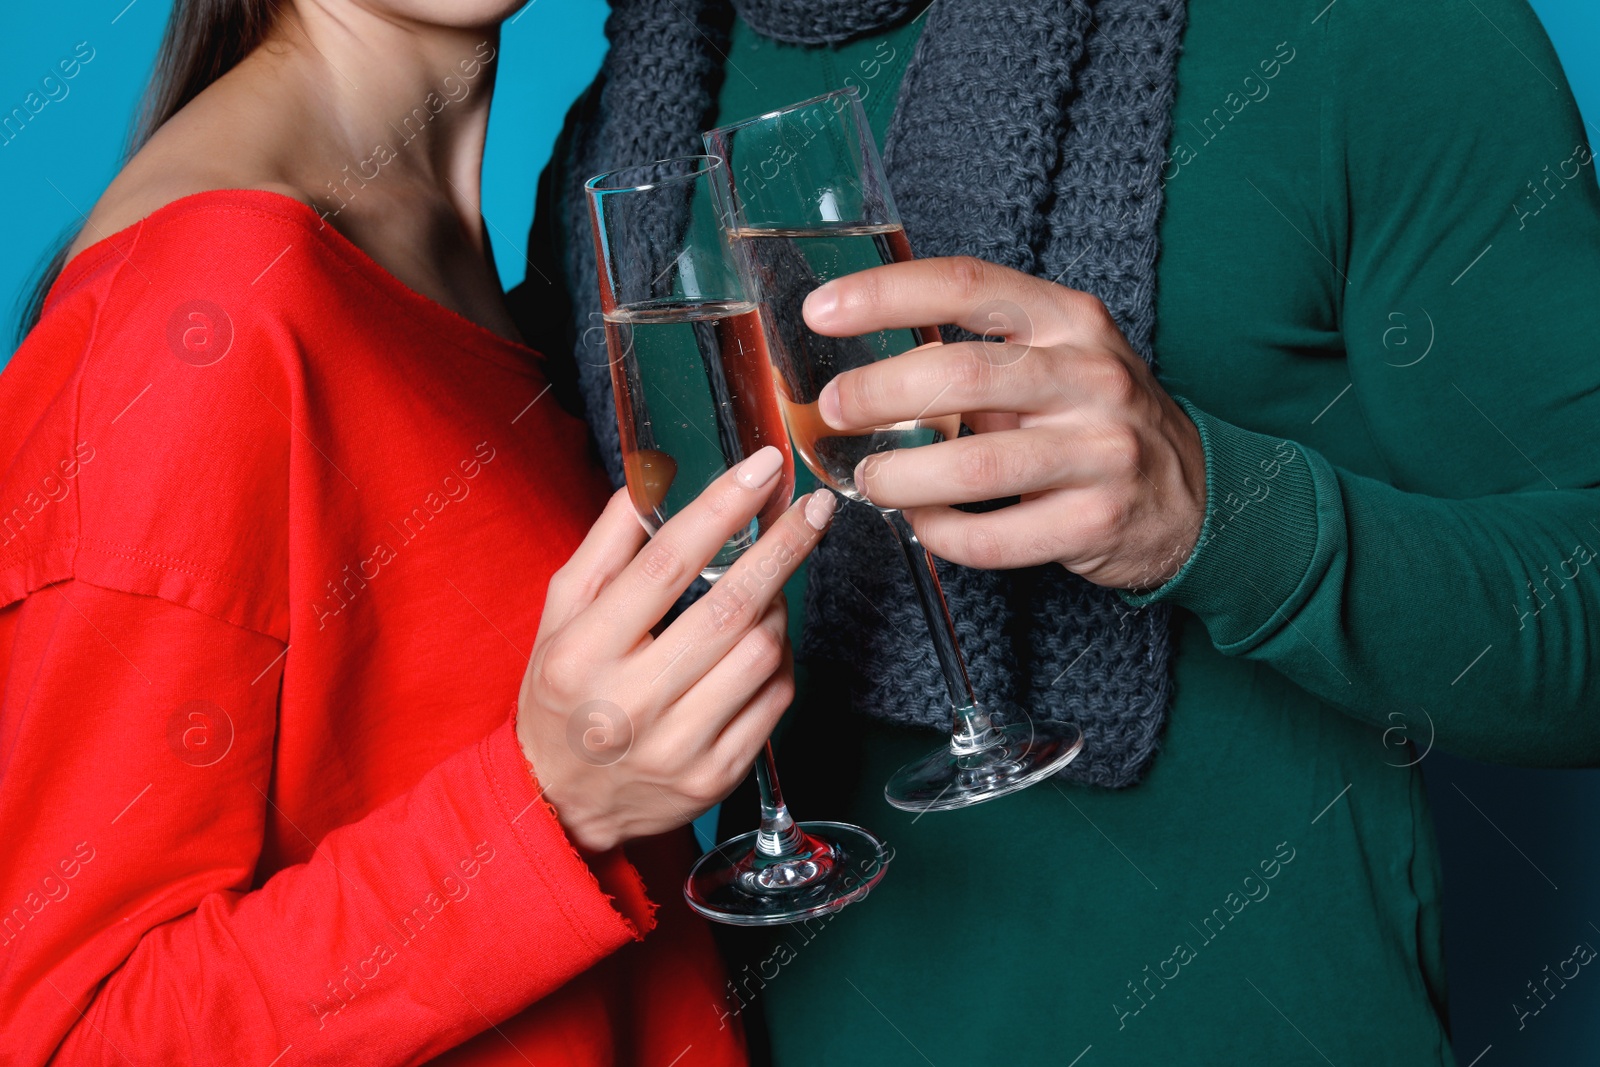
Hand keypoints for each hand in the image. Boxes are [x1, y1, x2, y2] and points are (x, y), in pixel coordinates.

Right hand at [515, 446, 834, 852]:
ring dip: (778, 605)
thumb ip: (607, 545)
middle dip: (782, 547)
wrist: (560, 802)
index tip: (763, 469)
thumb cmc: (563, 694)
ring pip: (762, 652)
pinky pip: (775, 699)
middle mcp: (630, 703)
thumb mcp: (561, 614)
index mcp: (584, 653)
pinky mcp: (716, 776)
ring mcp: (678, 746)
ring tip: (768, 585)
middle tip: (814, 509)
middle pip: (729, 608)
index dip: (722, 507)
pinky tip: (764, 639)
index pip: (665, 564)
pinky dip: (781, 658)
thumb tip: (652, 476)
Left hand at [804, 256, 1205, 590]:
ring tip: (869, 478)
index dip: (885, 295)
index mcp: (1068, 319)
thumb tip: (861, 366)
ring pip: (975, 464)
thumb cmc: (1094, 419)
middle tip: (834, 410)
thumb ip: (980, 352)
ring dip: (903, 475)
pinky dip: (942, 534)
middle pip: (962, 373)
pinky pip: (994, 537)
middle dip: (880, 392)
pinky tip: (923, 524)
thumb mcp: (1057, 359)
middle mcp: (1089, 375)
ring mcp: (1100, 450)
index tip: (820, 312)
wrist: (1193, 495)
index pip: (965, 284)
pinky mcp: (1096, 520)